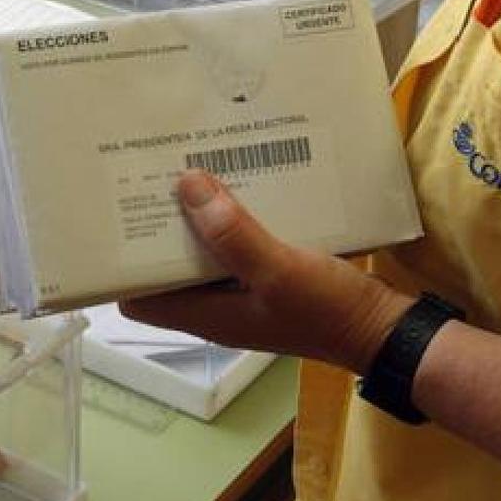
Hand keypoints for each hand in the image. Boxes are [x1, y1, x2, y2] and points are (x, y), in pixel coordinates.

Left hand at [119, 170, 412, 374]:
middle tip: (147, 179)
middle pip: (167, 267)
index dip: (120, 267)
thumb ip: (232, 234)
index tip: (112, 222)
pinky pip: (237, 244)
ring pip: (202, 252)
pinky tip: (236, 184)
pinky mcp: (269, 275)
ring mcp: (243, 291)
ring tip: (185, 171)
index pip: (138, 299)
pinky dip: (231, 219)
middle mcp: (216, 305)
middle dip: (156, 228)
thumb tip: (184, 186)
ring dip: (195, 218)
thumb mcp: (277, 271)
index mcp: (205, 314)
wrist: (389, 329)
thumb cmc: (329, 310)